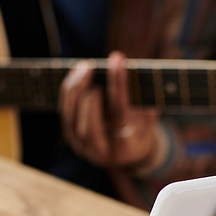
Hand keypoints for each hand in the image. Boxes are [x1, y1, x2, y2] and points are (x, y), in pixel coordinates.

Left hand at [60, 51, 160, 169]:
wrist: (129, 154)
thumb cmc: (141, 131)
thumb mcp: (149, 119)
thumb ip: (144, 100)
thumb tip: (134, 68)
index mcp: (126, 148)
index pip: (120, 115)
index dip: (119, 86)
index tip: (118, 61)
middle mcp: (102, 152)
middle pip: (89, 126)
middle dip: (88, 95)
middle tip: (92, 67)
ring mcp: (84, 147)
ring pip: (72, 119)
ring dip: (75, 89)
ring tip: (85, 66)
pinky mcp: (72, 138)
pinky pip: (66, 113)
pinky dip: (69, 92)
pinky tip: (77, 74)